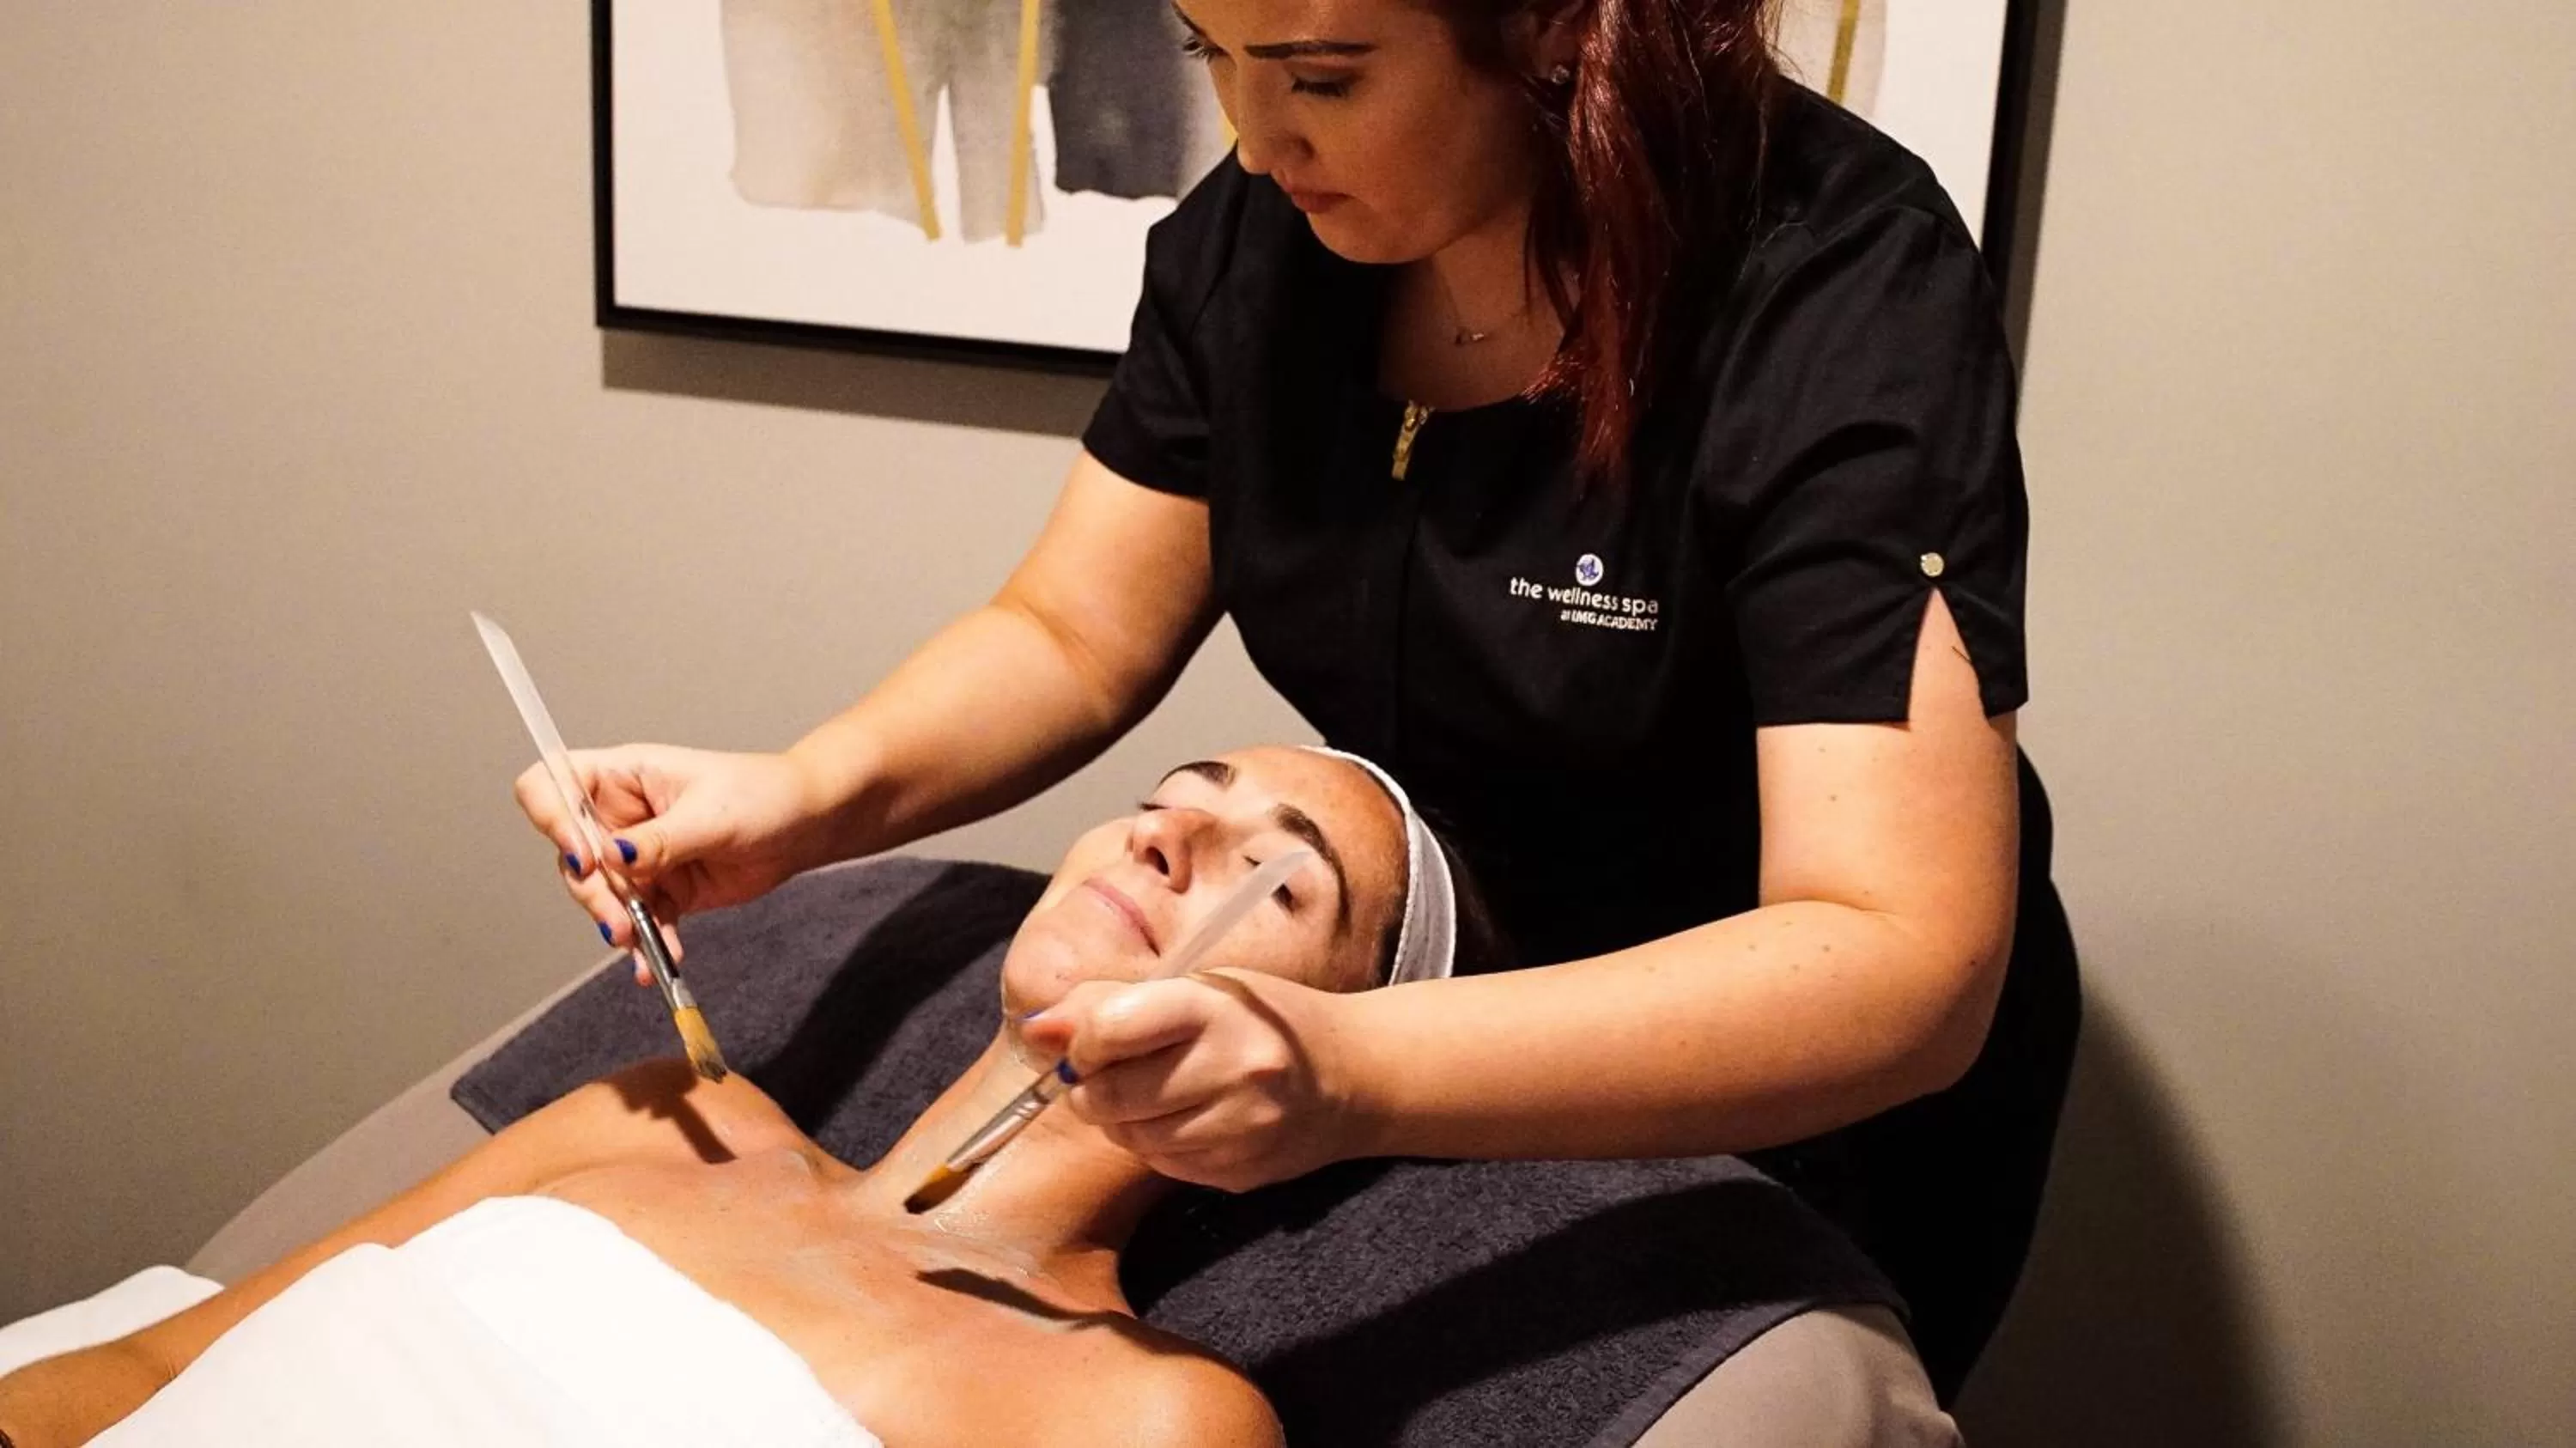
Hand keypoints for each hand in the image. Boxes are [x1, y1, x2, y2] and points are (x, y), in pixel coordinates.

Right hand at [515, 744, 835, 972]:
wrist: (804, 827)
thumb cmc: (762, 795)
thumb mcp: (711, 815)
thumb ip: (660, 840)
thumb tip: (612, 858)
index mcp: (622, 776)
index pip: (552, 785)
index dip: (553, 819)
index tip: (584, 857)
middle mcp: (620, 815)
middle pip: (572, 854)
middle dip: (592, 892)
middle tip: (619, 921)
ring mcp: (638, 856)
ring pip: (601, 894)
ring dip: (616, 923)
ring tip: (639, 945)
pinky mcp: (661, 889)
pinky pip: (639, 921)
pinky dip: (646, 944)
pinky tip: (659, 963)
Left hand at [1018, 970, 1375, 1192]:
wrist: (1351, 1077)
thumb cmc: (1259, 1020)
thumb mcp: (1196, 987)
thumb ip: (1109, 1002)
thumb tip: (1035, 1030)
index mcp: (1216, 1007)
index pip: (1110, 1028)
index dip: (1081, 1041)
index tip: (1087, 1041)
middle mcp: (1232, 1069)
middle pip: (1109, 1095)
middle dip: (1092, 1087)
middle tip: (1114, 1072)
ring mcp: (1238, 1128)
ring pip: (1128, 1137)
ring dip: (1123, 1118)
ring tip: (1159, 1090)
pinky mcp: (1238, 1172)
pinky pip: (1160, 1164)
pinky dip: (1156, 1142)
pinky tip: (1187, 1118)